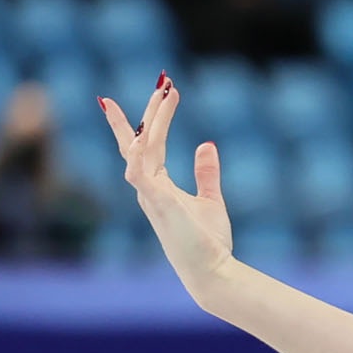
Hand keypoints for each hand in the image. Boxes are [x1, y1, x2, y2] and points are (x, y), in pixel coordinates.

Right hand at [100, 76, 237, 301]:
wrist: (212, 270)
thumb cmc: (208, 241)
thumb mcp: (211, 200)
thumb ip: (206, 173)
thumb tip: (206, 144)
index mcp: (158, 187)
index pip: (148, 146)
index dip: (149, 120)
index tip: (155, 92)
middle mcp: (148, 188)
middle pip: (140, 142)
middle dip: (148, 112)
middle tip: (162, 82)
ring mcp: (150, 195)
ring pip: (141, 150)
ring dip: (151, 122)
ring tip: (163, 94)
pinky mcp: (158, 203)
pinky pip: (141, 172)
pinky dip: (140, 152)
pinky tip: (145, 134)